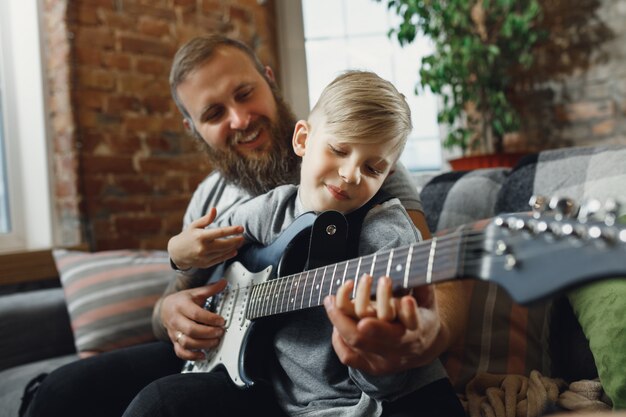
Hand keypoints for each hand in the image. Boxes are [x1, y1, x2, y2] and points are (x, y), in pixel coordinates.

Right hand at [160, 279, 227, 360]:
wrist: (165, 309)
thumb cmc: (182, 301)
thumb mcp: (195, 293)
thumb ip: (210, 289)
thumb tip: (224, 282)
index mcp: (181, 306)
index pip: (196, 314)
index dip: (210, 318)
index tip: (221, 320)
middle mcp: (176, 320)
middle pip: (191, 330)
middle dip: (208, 332)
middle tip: (220, 332)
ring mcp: (174, 332)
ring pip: (186, 342)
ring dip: (203, 344)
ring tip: (215, 341)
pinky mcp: (174, 341)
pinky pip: (181, 352)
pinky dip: (192, 356)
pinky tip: (203, 354)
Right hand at [168, 207, 244, 269]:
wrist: (176, 253)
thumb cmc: (187, 236)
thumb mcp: (195, 225)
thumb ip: (206, 219)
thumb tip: (214, 209)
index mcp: (200, 236)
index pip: (219, 233)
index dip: (232, 230)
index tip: (241, 228)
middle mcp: (202, 248)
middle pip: (224, 245)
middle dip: (235, 241)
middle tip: (242, 237)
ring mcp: (204, 257)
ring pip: (223, 252)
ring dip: (234, 247)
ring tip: (240, 242)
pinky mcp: (206, 264)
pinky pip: (220, 259)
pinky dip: (228, 255)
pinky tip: (234, 250)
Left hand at [324, 275, 443, 374]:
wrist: (423, 349)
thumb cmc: (422, 317)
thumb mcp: (429, 301)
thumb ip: (422, 286)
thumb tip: (414, 265)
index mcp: (419, 329)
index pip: (412, 322)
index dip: (408, 312)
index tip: (404, 298)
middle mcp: (402, 347)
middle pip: (380, 333)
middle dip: (361, 306)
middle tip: (351, 284)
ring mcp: (385, 360)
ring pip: (357, 341)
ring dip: (340, 318)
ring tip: (330, 299)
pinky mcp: (371, 367)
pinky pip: (348, 356)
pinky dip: (337, 338)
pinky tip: (335, 319)